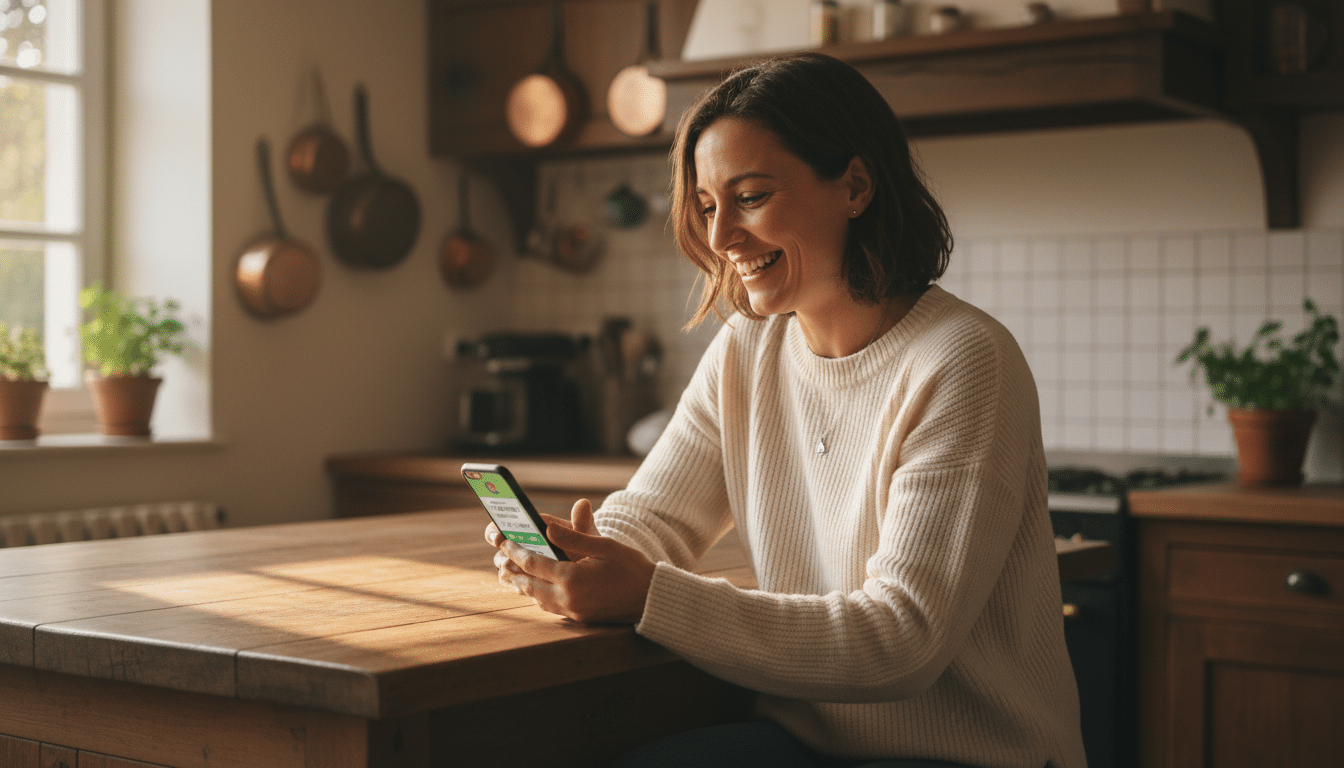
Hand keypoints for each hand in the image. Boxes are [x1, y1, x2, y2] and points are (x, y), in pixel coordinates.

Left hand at [488, 499, 654, 623]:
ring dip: (523, 586)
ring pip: (538, 599)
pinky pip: (550, 607)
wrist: (652, 599)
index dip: (516, 551)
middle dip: (513, 572)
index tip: (504, 542)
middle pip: (530, 584)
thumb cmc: (631, 568)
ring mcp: (573, 611)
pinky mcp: (579, 618)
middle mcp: (568, 597)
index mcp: (572, 578)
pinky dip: (538, 597)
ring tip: (511, 577)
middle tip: (499, 562)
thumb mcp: (604, 546)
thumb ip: (574, 537)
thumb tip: (548, 528)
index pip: (534, 563)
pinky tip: (537, 591)